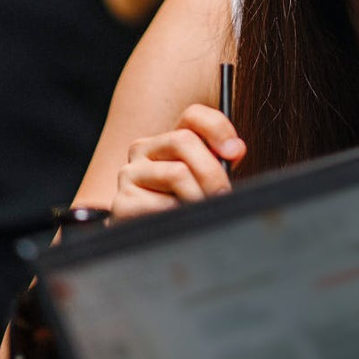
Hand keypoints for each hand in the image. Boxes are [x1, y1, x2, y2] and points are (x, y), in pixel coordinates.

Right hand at [111, 104, 243, 219]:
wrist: (149, 242)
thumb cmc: (181, 209)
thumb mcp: (204, 182)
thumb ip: (220, 161)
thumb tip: (235, 149)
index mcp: (166, 141)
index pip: (193, 116)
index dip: (218, 129)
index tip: (235, 152)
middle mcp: (143, 150)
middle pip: (184, 140)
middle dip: (211, 171)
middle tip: (223, 194)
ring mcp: (129, 174)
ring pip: (176, 172)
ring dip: (197, 197)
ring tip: (200, 212)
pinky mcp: (123, 201)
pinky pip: (162, 203)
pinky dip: (178, 215)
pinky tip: (176, 223)